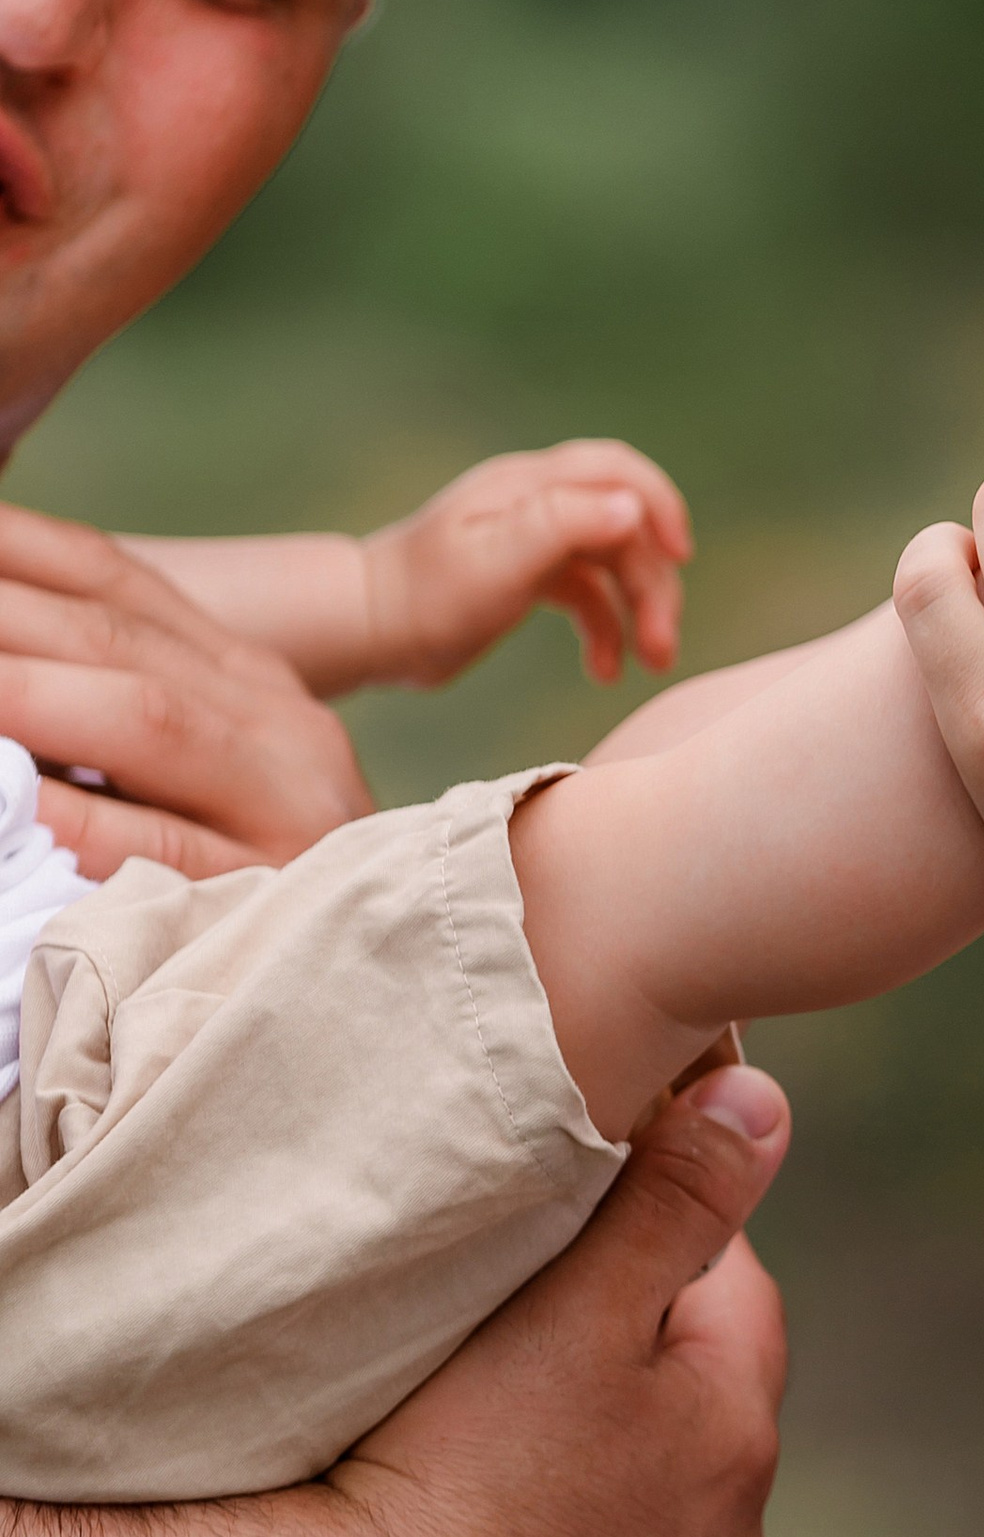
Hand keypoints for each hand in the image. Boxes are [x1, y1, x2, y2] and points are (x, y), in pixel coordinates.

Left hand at [0, 502, 370, 879]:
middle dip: (7, 614)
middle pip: (119, 641)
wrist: (391, 988)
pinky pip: (161, 845)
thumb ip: (117, 702)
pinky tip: (14, 795)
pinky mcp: (275, 893)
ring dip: (26, 689)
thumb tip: (15, 646)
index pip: (116, 580)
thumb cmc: (247, 884)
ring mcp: (287, 806)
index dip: (20, 548)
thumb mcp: (198, 767)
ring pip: (148, 719)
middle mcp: (281, 724)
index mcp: (250, 678)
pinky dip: (75, 815)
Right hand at [305, 1062, 789, 1536]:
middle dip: (626, 1343)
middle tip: (517, 1318)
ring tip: (484, 1429)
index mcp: (740, 1438)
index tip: (571, 1221)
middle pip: (689, 1393)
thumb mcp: (577, 1305)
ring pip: (640, 1492)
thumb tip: (766, 1104)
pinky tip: (472, 1531)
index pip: (728, 1284)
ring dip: (590, 1452)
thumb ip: (677, 1195)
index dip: (655, 1231)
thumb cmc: (460, 1472)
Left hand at [361, 440, 692, 687]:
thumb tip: (632, 508)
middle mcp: (536, 504)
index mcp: (529, 486)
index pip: (617, 471)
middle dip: (652, 584)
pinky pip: (587, 594)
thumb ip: (562, 526)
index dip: (658, 506)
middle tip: (662, 648)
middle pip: (624, 528)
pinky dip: (604, 629)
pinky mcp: (526, 577)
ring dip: (639, 610)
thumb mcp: (495, 562)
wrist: (365, 631)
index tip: (681, 558)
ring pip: (612, 564)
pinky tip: (603, 671)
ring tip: (649, 664)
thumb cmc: (424, 597)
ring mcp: (532, 540)